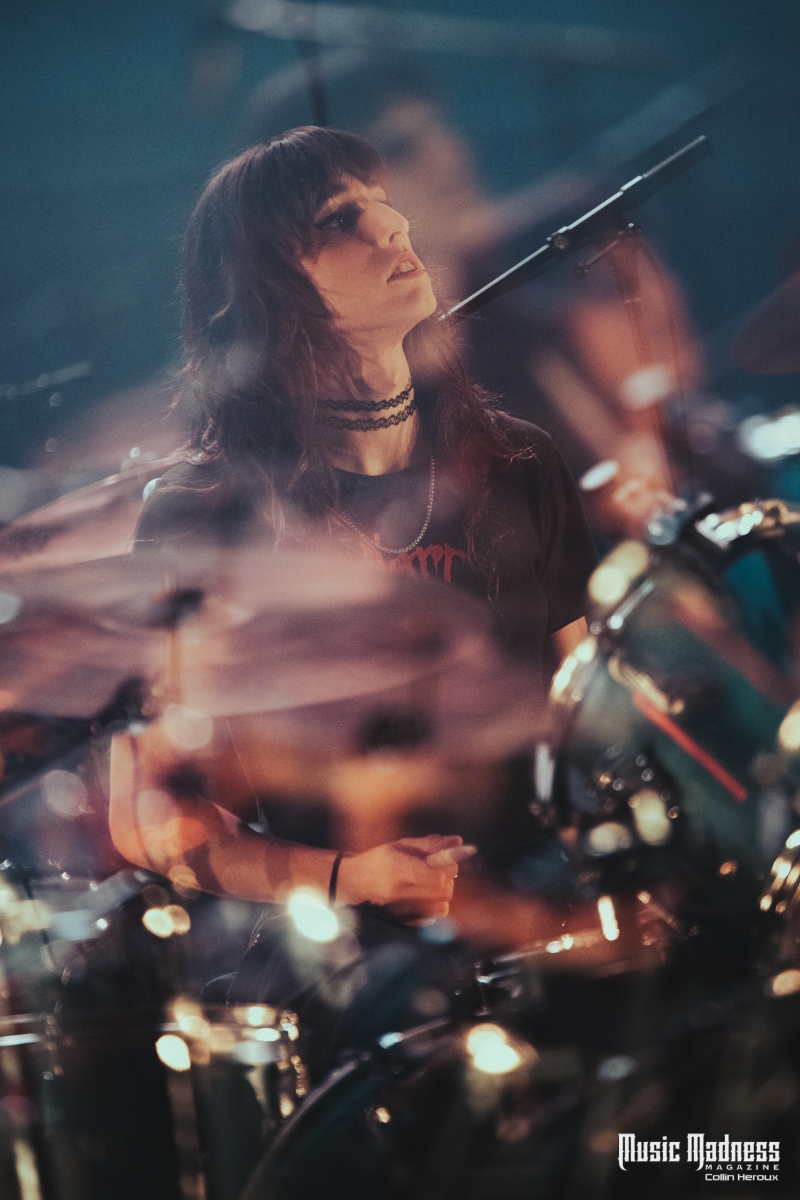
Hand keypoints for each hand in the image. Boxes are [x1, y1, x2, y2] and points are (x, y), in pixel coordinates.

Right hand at [337, 835, 476, 920]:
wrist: (353, 883)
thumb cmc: (379, 859)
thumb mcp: (402, 845)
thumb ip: (431, 844)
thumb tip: (458, 841)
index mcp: (399, 868)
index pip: (438, 875)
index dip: (449, 867)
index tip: (446, 861)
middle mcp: (399, 891)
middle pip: (443, 892)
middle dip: (448, 880)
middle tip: (439, 871)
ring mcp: (400, 909)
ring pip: (441, 907)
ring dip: (442, 895)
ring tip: (432, 885)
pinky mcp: (402, 922)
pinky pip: (432, 919)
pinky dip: (434, 907)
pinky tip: (424, 897)